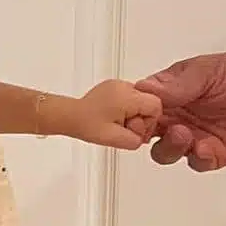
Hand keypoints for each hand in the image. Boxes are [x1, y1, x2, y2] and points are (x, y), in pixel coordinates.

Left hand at [46, 79, 162, 149]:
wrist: (69, 117)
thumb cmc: (87, 125)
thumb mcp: (118, 139)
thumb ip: (137, 140)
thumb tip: (143, 138)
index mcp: (127, 96)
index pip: (156, 105)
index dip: (149, 122)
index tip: (134, 130)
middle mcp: (123, 86)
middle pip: (148, 102)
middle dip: (141, 119)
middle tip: (124, 129)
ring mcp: (116, 85)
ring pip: (139, 100)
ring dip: (133, 114)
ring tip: (116, 124)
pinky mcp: (111, 88)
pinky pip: (129, 98)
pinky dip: (126, 109)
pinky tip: (113, 118)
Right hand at [135, 47, 225, 170]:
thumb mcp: (203, 71)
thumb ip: (176, 85)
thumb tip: (145, 90)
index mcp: (166, 95)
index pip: (138, 108)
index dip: (132, 115)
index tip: (136, 116)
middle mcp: (176, 117)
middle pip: (146, 134)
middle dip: (146, 135)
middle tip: (157, 129)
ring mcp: (194, 136)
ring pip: (167, 152)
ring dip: (170, 147)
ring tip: (184, 135)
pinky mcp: (216, 153)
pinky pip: (199, 162)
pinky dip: (199, 158)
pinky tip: (205, 147)